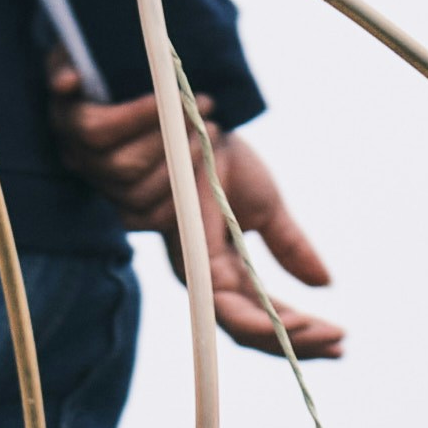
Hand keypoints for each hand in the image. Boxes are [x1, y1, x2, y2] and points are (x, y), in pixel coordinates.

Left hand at [45, 76, 346, 357]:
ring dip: (188, 152)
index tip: (341, 340)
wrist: (168, 87)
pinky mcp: (86, 141)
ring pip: (144, 197)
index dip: (285, 335)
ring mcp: (120, 198)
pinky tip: (179, 103)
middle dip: (271, 318)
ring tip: (204, 125)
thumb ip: (286, 244)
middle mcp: (161, 239)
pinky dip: (140, 114)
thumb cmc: (211, 149)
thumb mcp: (260, 198)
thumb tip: (325, 284)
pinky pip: (107, 138)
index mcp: (198, 256)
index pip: (237, 318)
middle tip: (328, 328)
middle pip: (212, 306)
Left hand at [194, 133, 345, 358]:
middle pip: (256, 331)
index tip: (341, 339)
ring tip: (328, 338)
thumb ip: (291, 248)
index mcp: (227, 272)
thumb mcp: (269, 211)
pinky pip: (228, 309)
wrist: (202, 133)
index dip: (301, 332)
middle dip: (300, 344)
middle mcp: (211, 282)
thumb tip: (325, 284)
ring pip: (244, 328)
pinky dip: (263, 322)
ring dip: (288, 338)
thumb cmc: (224, 166)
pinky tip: (293, 325)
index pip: (266, 316)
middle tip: (341, 347)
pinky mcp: (195, 267)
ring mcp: (200, 277)